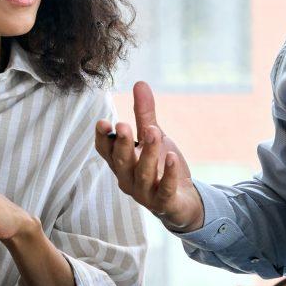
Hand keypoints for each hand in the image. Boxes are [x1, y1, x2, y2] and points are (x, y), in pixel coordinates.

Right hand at [94, 81, 203, 230]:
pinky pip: (164, 190)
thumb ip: (145, 114)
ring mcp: (145, 194)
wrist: (182, 200)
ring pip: (143, 174)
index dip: (103, 138)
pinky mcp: (164, 203)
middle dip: (122, 144)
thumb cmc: (161, 166)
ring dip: (148, 153)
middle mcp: (128, 179)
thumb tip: (140, 82)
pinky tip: (173, 158)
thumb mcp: (153, 135)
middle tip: (124, 125)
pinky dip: (168, 175)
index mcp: (121, 162)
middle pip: (121, 162)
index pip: (106, 151)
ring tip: (154, 132)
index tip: (104, 122)